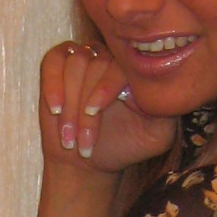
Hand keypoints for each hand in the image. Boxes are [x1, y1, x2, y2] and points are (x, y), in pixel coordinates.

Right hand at [38, 41, 174, 176]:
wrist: (88, 158)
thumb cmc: (123, 146)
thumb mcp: (155, 137)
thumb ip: (164, 113)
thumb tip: (143, 90)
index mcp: (137, 71)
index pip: (122, 65)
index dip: (105, 87)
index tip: (93, 112)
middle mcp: (112, 58)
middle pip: (96, 64)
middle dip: (84, 106)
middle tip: (82, 140)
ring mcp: (85, 57)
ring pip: (75, 63)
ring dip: (69, 103)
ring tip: (69, 135)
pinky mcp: (59, 62)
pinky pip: (53, 61)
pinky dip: (52, 84)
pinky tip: (55, 108)